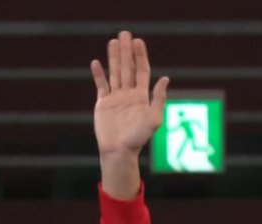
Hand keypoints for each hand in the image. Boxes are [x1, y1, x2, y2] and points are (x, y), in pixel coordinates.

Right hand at [91, 31, 169, 157]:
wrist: (119, 151)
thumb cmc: (138, 138)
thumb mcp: (154, 119)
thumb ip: (158, 98)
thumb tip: (165, 78)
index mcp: (141, 97)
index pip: (141, 71)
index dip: (141, 56)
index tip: (139, 42)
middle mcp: (129, 94)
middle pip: (128, 68)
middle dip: (127, 51)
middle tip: (125, 34)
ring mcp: (115, 98)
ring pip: (114, 73)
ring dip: (114, 57)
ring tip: (113, 41)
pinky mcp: (103, 104)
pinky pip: (101, 86)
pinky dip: (98, 74)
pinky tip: (96, 62)